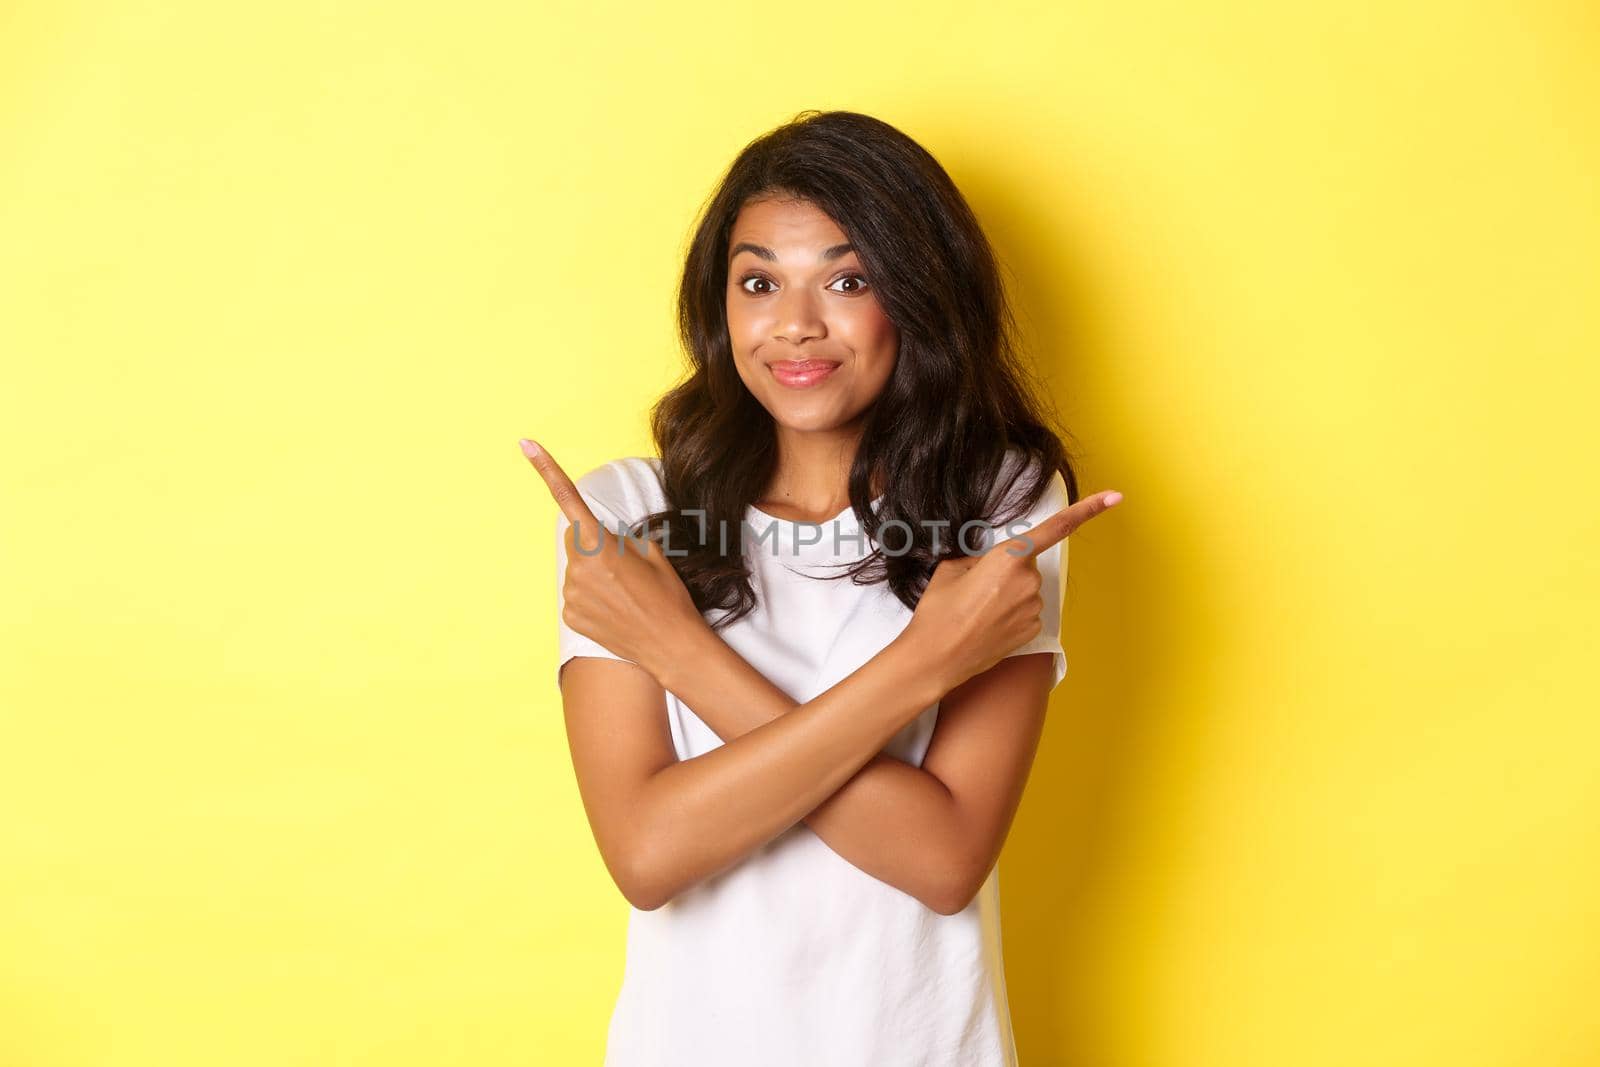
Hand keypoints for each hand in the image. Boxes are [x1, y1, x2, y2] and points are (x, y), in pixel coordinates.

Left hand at [521, 439, 703, 680]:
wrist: (670, 645)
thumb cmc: (667, 596)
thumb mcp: (653, 554)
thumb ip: (620, 538)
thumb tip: (604, 540)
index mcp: (599, 546)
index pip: (569, 500)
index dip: (546, 470)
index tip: (526, 443)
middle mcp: (578, 568)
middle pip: (575, 539)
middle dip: (593, 543)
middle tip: (624, 565)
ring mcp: (572, 594)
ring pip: (576, 568)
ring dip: (594, 572)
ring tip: (624, 592)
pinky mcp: (570, 616)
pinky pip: (575, 593)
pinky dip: (591, 595)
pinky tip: (614, 608)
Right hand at [901, 488, 1123, 691]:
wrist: (936, 659)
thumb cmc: (938, 612)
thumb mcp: (950, 569)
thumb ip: (978, 556)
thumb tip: (987, 561)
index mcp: (1008, 558)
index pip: (1056, 528)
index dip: (1088, 510)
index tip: (1114, 497)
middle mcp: (1029, 581)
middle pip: (1026, 563)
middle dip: (1006, 569)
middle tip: (975, 587)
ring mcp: (1033, 608)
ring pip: (1026, 589)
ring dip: (1007, 593)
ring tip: (976, 609)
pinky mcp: (1033, 630)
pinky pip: (1027, 611)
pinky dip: (1011, 614)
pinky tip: (987, 624)